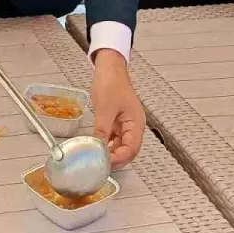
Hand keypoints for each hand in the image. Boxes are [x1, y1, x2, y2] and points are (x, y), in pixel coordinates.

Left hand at [91, 50, 144, 167]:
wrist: (109, 67)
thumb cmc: (111, 82)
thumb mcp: (104, 108)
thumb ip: (102, 130)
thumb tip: (97, 148)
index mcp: (136, 123)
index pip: (131, 149)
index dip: (119, 159)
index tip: (105, 163)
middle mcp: (133, 126)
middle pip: (128, 150)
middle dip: (116, 159)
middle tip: (100, 165)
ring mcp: (126, 124)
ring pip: (121, 145)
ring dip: (111, 153)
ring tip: (98, 159)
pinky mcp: (118, 121)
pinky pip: (114, 137)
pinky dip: (107, 144)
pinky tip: (97, 147)